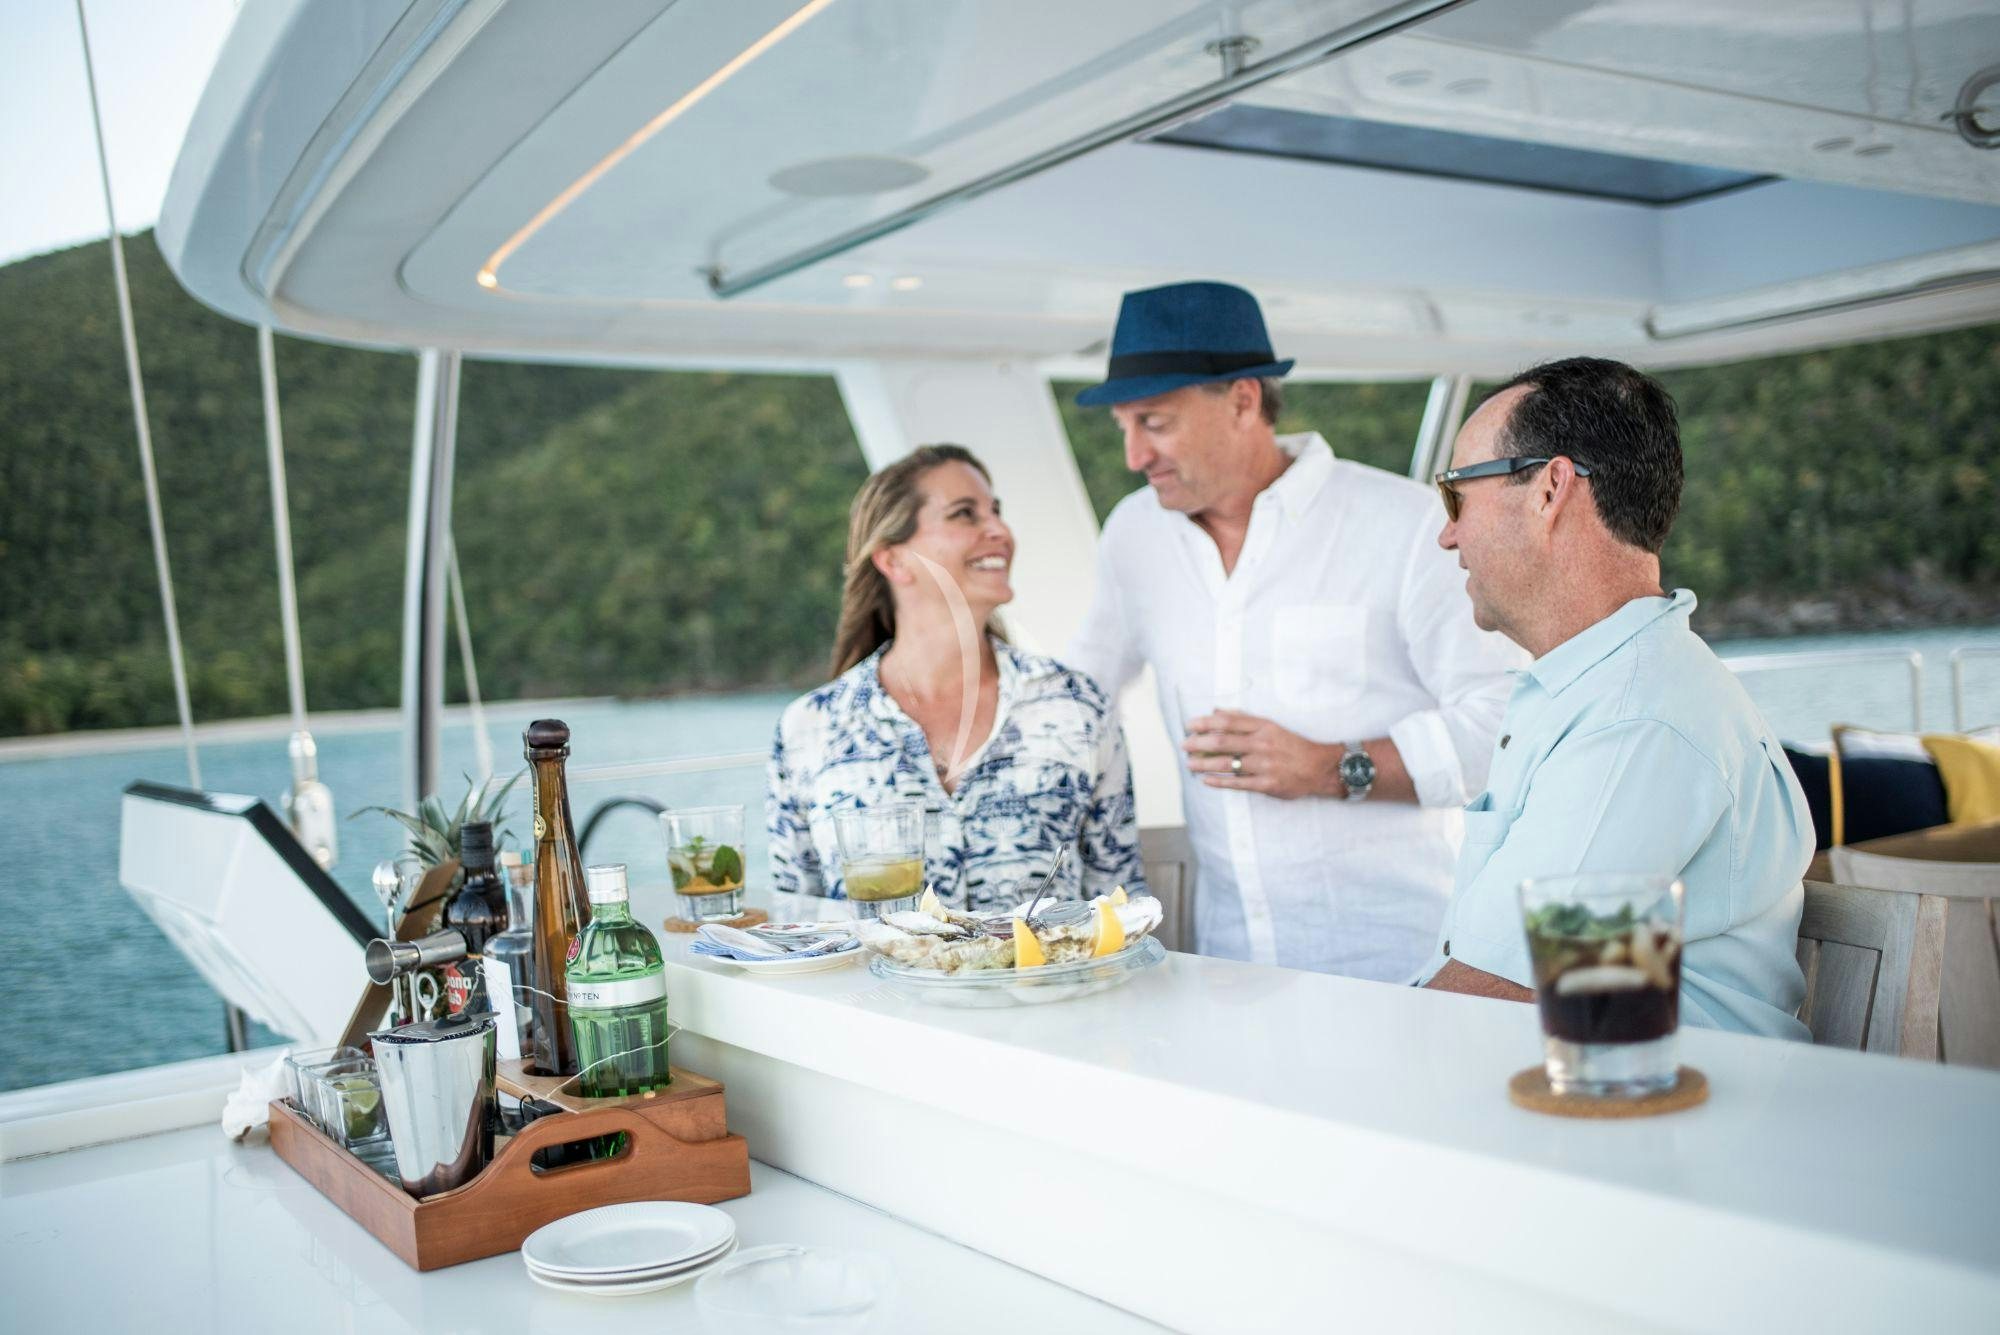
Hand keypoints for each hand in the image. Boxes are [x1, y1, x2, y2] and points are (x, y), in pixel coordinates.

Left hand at [1183, 710, 1339, 800]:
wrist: (1319, 768)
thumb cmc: (1292, 746)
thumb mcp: (1271, 727)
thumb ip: (1243, 719)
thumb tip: (1216, 711)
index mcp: (1264, 727)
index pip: (1228, 721)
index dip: (1205, 723)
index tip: (1189, 725)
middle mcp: (1263, 744)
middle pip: (1223, 741)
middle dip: (1199, 743)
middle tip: (1184, 745)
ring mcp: (1264, 765)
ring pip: (1226, 763)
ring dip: (1204, 764)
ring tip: (1189, 764)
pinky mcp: (1267, 784)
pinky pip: (1238, 783)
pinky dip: (1219, 782)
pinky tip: (1206, 780)